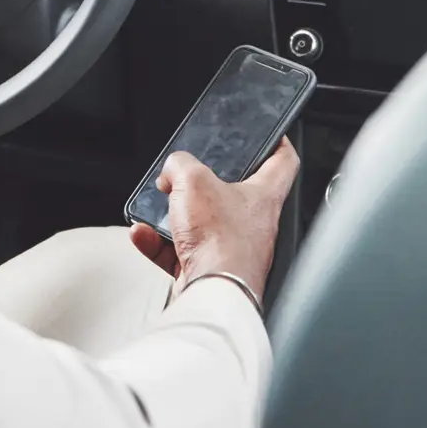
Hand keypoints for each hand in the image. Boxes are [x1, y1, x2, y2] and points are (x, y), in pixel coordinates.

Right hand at [129, 137, 298, 303]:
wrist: (212, 293)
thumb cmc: (221, 242)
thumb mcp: (193, 180)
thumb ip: (180, 165)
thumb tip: (172, 170)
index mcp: (263, 196)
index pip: (283, 161)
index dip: (276, 142)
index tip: (268, 134)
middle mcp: (253, 223)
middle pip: (230, 193)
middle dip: (201, 185)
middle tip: (185, 177)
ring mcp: (230, 249)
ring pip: (200, 223)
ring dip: (172, 216)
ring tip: (155, 209)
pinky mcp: (208, 269)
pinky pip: (178, 250)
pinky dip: (158, 242)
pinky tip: (144, 234)